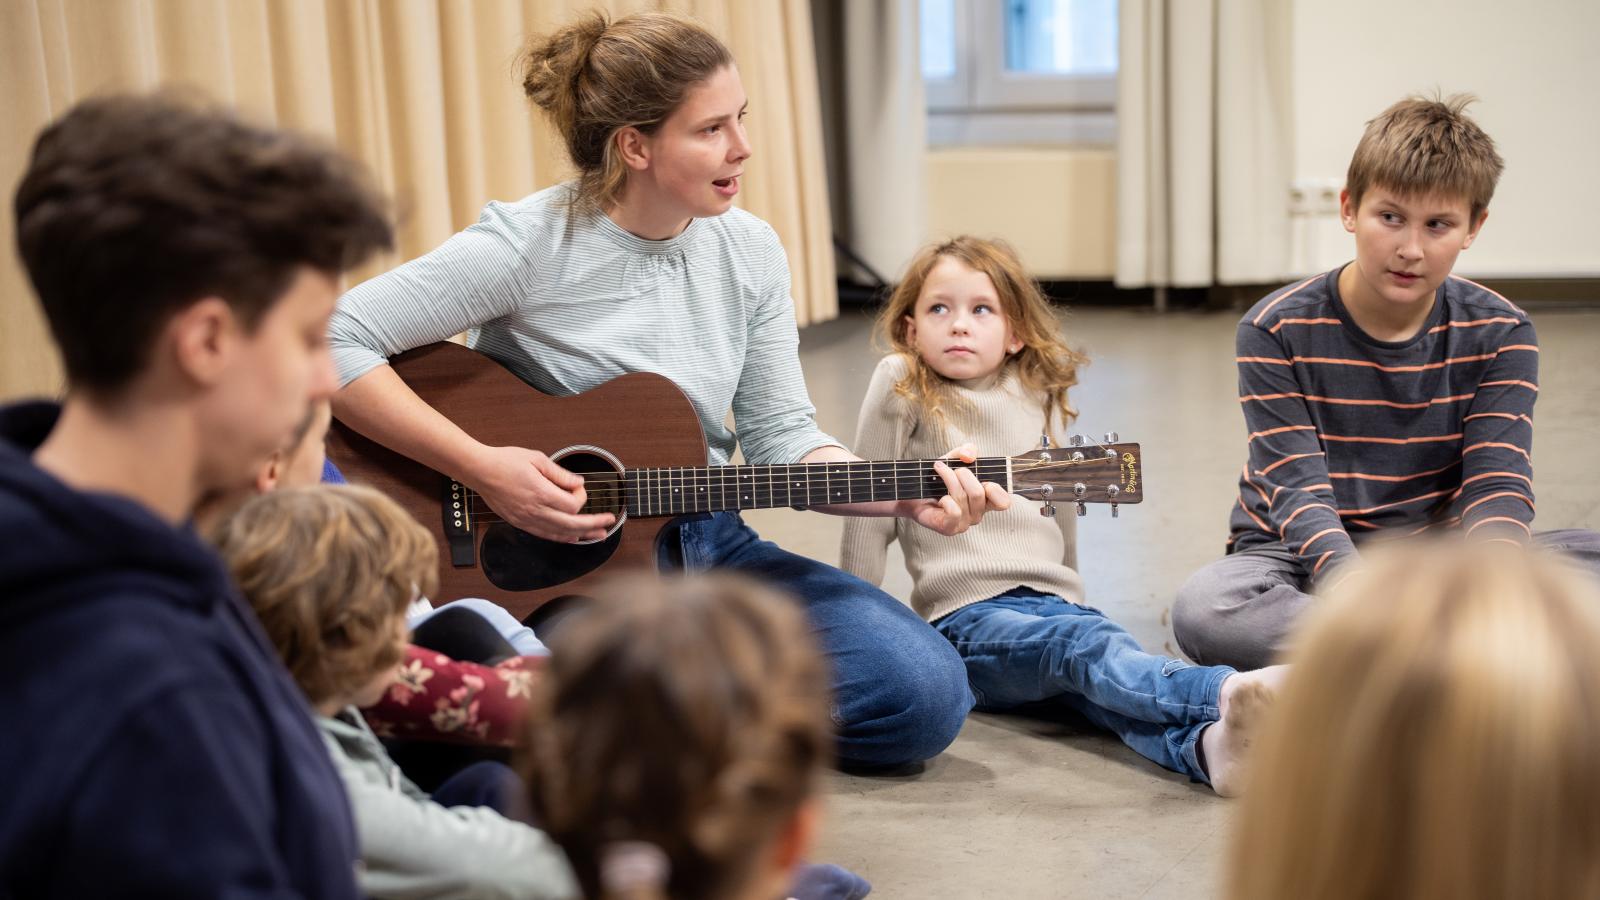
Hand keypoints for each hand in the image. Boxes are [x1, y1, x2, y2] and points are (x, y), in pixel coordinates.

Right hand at [465, 445, 614, 542]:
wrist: (480, 471)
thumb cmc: (506, 461)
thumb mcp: (536, 458)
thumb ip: (560, 473)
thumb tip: (579, 483)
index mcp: (540, 492)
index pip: (573, 504)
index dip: (581, 497)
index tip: (578, 487)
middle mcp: (535, 510)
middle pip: (572, 524)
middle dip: (594, 523)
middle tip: (609, 521)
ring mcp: (527, 519)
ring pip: (560, 533)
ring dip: (582, 535)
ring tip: (599, 535)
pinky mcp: (521, 523)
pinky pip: (545, 535)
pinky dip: (562, 538)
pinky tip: (573, 538)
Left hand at [899, 443, 1011, 535]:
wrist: (912, 493)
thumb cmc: (937, 479)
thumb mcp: (954, 458)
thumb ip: (967, 450)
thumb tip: (969, 456)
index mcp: (985, 499)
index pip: (1004, 502)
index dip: (997, 490)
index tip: (984, 480)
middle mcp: (978, 513)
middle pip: (979, 493)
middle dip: (963, 474)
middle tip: (953, 469)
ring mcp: (964, 523)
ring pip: (963, 497)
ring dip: (949, 479)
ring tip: (939, 471)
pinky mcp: (950, 528)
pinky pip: (954, 511)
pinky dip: (945, 499)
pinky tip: (938, 498)